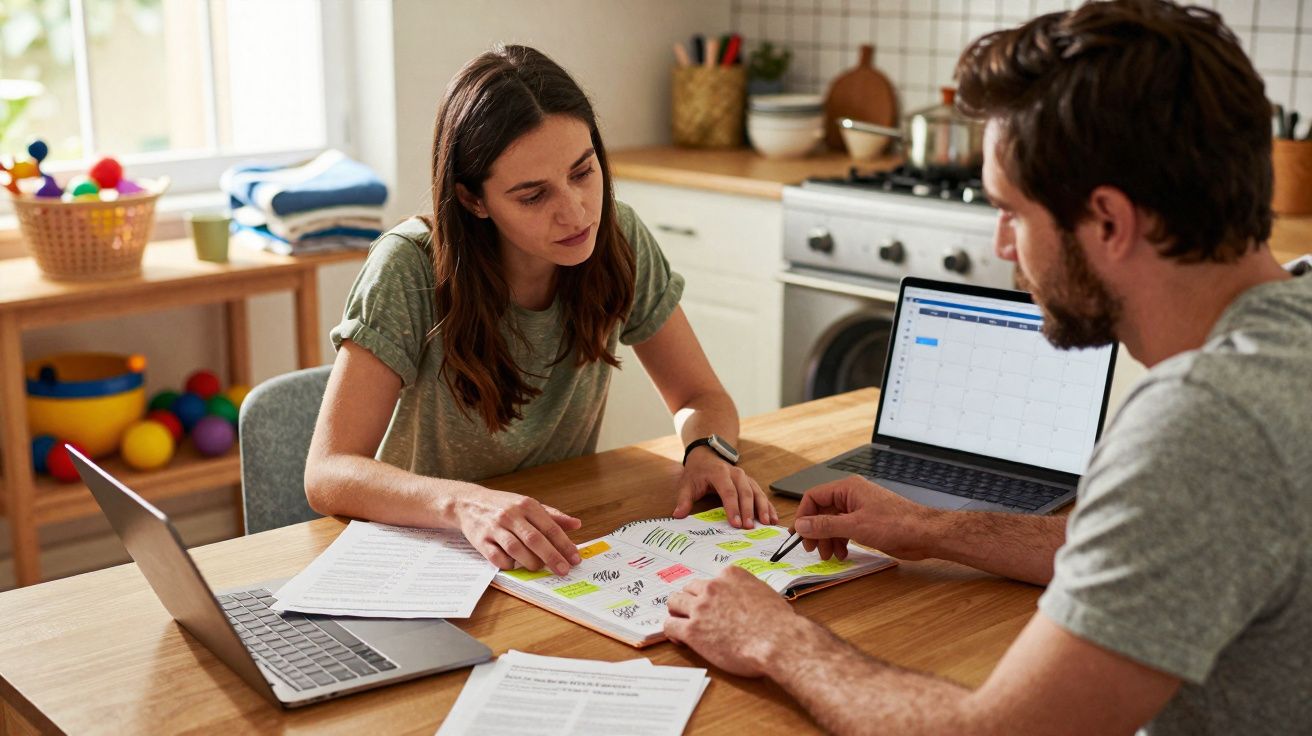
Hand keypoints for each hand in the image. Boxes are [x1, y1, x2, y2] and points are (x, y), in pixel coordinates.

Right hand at [453, 488, 582, 574]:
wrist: (469, 503)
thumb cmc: (504, 505)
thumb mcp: (528, 505)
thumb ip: (553, 516)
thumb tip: (576, 524)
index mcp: (526, 505)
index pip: (550, 527)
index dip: (564, 544)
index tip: (575, 558)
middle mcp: (511, 515)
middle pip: (534, 539)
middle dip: (551, 557)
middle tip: (563, 570)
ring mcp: (495, 528)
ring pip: (516, 549)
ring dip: (531, 562)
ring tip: (540, 568)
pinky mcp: (481, 540)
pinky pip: (496, 557)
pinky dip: (508, 564)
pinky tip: (515, 566)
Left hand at [663, 566, 801, 676]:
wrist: (778, 642)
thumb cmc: (779, 623)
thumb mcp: (765, 593)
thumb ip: (747, 591)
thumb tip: (745, 599)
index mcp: (730, 575)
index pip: (710, 580)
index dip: (710, 595)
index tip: (714, 606)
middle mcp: (712, 587)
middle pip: (689, 588)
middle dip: (691, 601)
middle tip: (697, 616)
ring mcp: (700, 607)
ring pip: (673, 602)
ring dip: (678, 612)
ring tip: (685, 625)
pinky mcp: (692, 630)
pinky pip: (669, 625)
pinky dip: (672, 631)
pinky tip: (681, 640)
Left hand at [672, 448, 777, 527]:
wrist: (706, 456)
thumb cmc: (697, 472)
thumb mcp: (687, 484)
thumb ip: (684, 500)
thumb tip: (677, 515)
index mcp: (719, 473)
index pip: (728, 492)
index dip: (732, 508)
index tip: (736, 523)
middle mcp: (735, 474)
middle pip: (745, 493)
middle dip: (748, 511)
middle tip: (750, 528)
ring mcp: (745, 477)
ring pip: (756, 492)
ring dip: (763, 508)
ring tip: (767, 523)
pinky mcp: (750, 482)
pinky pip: (761, 494)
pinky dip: (768, 506)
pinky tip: (773, 518)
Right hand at [794, 475, 941, 560]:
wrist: (924, 534)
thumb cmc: (896, 523)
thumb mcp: (855, 526)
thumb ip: (825, 525)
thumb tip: (801, 524)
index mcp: (847, 488)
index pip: (814, 497)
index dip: (803, 515)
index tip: (799, 534)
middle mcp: (851, 496)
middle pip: (821, 512)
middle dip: (816, 531)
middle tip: (813, 549)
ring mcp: (859, 509)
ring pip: (832, 523)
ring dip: (828, 540)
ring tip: (830, 556)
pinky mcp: (866, 522)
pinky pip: (844, 530)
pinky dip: (840, 542)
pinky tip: (842, 554)